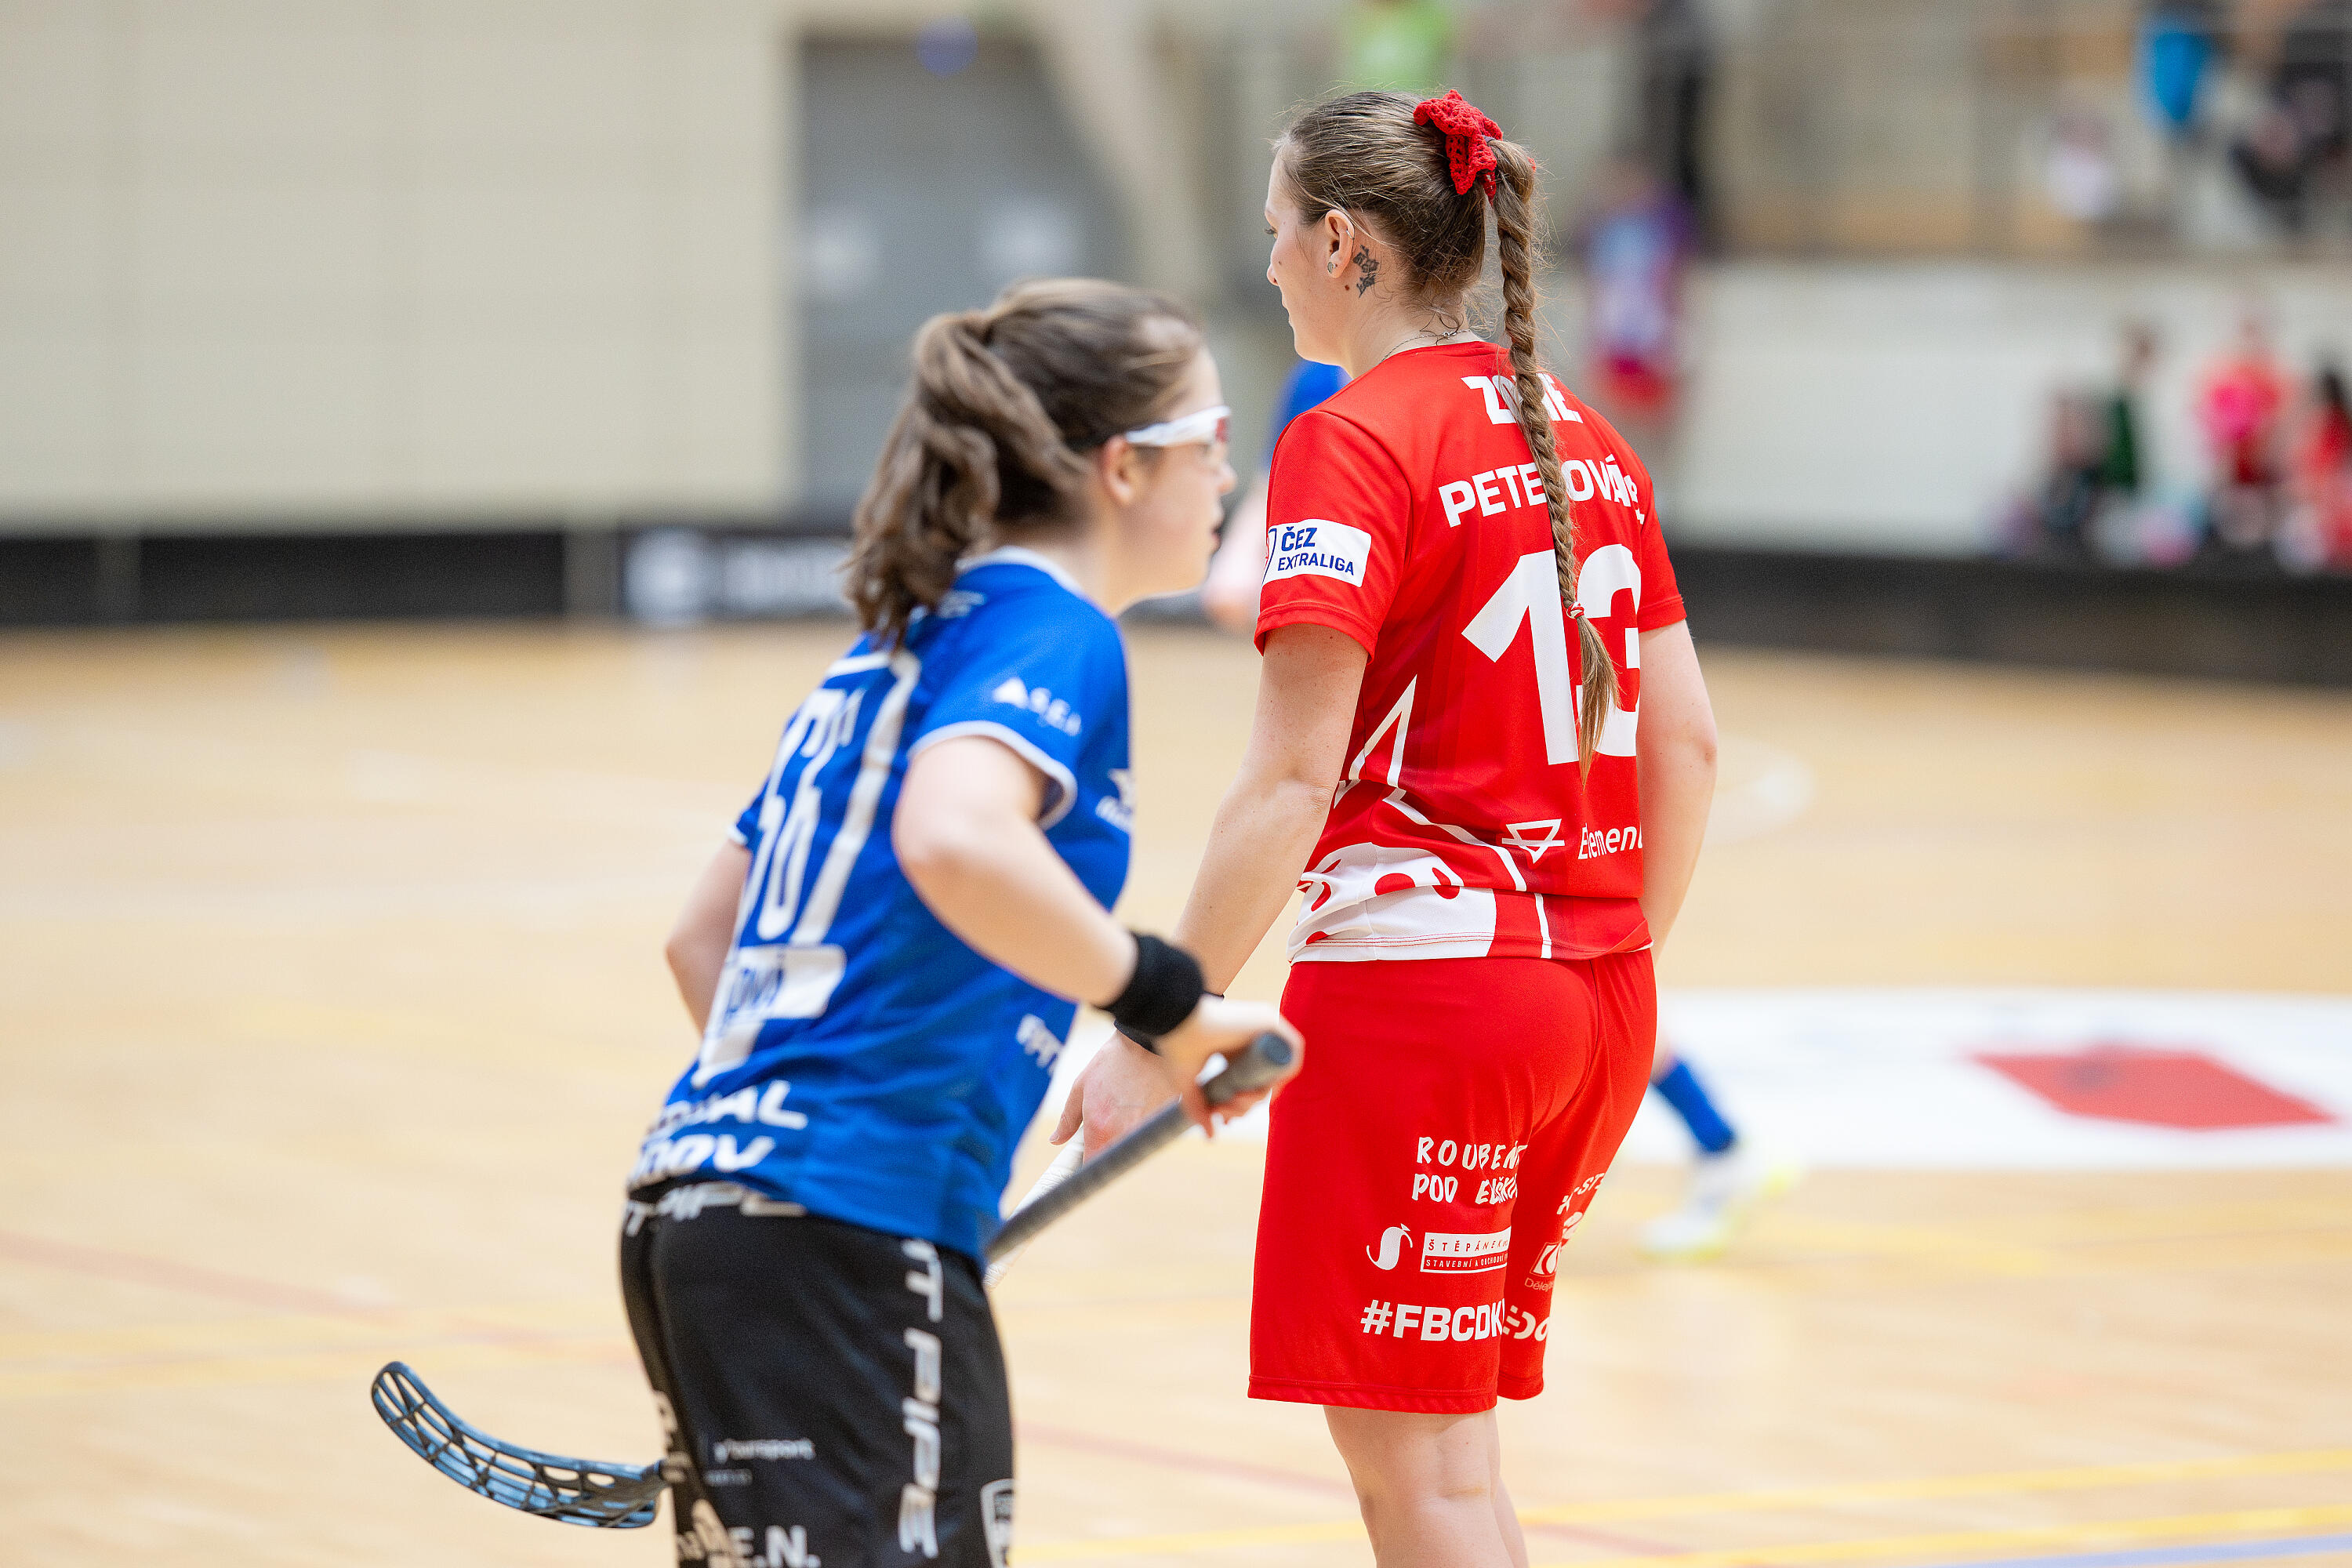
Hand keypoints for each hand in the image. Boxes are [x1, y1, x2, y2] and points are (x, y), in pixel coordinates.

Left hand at [1051, 1031, 1179, 1159]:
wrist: (1147, 1041)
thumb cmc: (1111, 1062)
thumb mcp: (1081, 1086)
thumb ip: (1068, 1118)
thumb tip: (1055, 1140)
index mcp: (1099, 1129)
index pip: (1092, 1167)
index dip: (1088, 1169)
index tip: (1086, 1164)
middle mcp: (1124, 1135)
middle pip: (1115, 1161)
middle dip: (1108, 1154)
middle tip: (1106, 1134)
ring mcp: (1147, 1130)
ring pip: (1134, 1149)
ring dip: (1127, 1140)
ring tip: (1124, 1114)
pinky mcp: (1165, 1122)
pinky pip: (1150, 1136)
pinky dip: (1144, 1129)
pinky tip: (1140, 1107)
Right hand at [1154, 994, 1302, 1135]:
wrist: (1173, 1020)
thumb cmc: (1176, 1046)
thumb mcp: (1187, 1084)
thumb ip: (1199, 1108)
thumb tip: (1211, 1137)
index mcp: (1234, 1050)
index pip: (1249, 1082)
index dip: (1241, 1105)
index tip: (1224, 1119)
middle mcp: (1250, 1040)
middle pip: (1262, 1082)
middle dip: (1244, 1106)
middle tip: (1222, 1112)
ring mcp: (1261, 1029)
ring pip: (1276, 1072)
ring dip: (1259, 1096)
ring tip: (1233, 1101)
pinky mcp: (1269, 1020)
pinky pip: (1292, 1049)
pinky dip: (1284, 1071)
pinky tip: (1260, 1088)